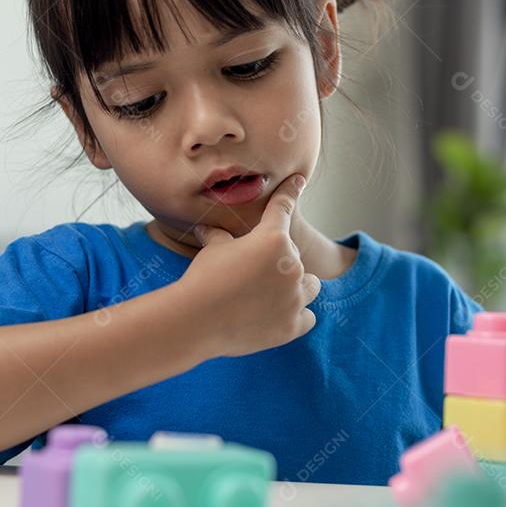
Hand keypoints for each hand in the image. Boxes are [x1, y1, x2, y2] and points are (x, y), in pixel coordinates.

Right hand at [179, 173, 320, 357]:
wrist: (195, 320)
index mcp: (273, 239)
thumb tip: (206, 227)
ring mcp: (295, 297)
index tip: (298, 181)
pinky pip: (307, 315)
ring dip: (297, 286)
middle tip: (251, 275)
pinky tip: (277, 315)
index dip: (290, 191)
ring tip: (272, 293)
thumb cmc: (203, 279)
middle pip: (294, 256)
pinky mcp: (293, 325)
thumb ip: (220, 236)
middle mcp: (292, 265)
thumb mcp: (214, 250)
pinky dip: (296, 314)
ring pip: (310, 285)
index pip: (283, 208)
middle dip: (278, 261)